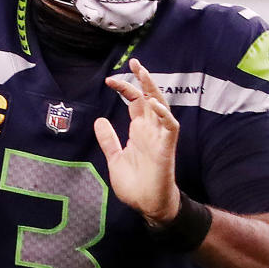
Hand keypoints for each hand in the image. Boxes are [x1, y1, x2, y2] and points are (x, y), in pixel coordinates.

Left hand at [94, 58, 181, 223]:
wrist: (148, 205)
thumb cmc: (135, 184)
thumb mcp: (115, 158)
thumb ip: (108, 140)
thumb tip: (99, 120)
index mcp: (138, 130)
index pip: (134, 102)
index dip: (124, 88)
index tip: (109, 80)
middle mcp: (150, 130)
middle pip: (149, 98)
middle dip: (143, 80)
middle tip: (134, 62)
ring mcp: (159, 137)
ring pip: (161, 107)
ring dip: (153, 90)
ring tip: (144, 74)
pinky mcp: (167, 148)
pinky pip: (170, 127)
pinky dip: (163, 114)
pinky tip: (153, 105)